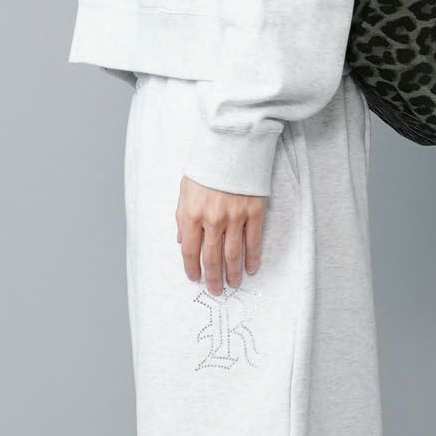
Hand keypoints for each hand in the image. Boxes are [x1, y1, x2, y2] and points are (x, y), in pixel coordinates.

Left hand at [176, 175, 264, 294]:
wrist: (232, 145)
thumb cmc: (206, 166)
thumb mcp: (185, 190)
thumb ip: (182, 217)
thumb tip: (181, 241)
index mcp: (191, 214)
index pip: (189, 250)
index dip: (191, 268)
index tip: (194, 278)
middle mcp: (212, 220)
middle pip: (211, 258)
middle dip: (213, 278)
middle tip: (216, 290)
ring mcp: (235, 217)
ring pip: (233, 254)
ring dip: (233, 273)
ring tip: (233, 284)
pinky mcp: (254, 212)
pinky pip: (253, 242)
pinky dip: (252, 258)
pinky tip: (251, 268)